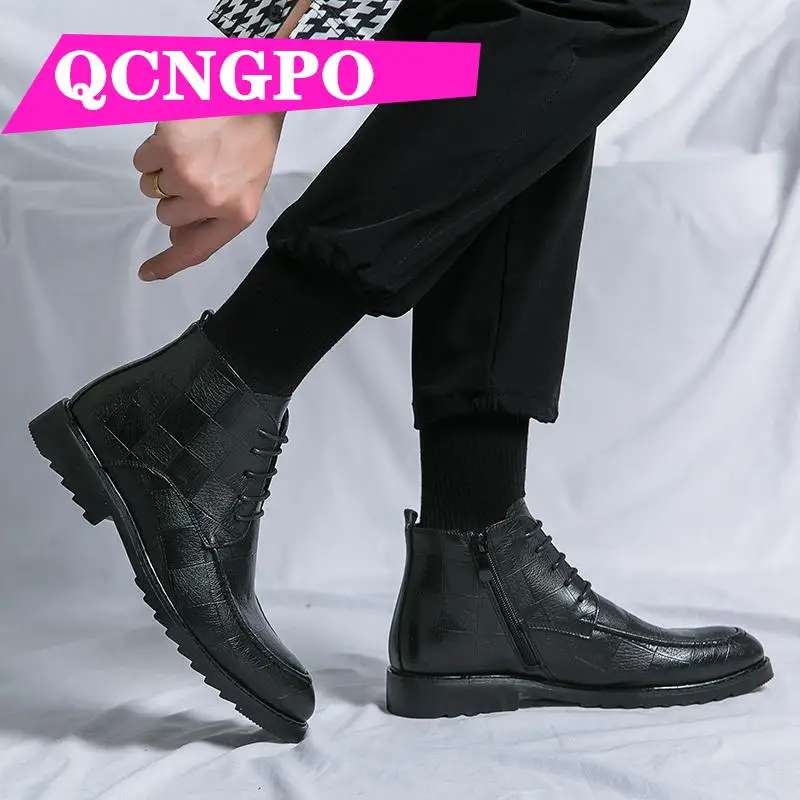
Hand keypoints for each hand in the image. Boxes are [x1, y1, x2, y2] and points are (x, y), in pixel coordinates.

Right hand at [133, 113, 284, 280]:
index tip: (148, 272)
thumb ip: (215, 216)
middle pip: (166, 215)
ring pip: (150, 188)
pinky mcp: (167, 150)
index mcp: (238, 215)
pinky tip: (178, 134)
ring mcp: (187, 177)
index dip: (169, 264)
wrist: (253, 94)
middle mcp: (212, 202)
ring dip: (162, 170)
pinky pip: (142, 162)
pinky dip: (153, 149)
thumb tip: (176, 237)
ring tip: (190, 148)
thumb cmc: (252, 138)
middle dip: (172, 195)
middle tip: (195, 166)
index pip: (197, 250)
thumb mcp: (247, 187)